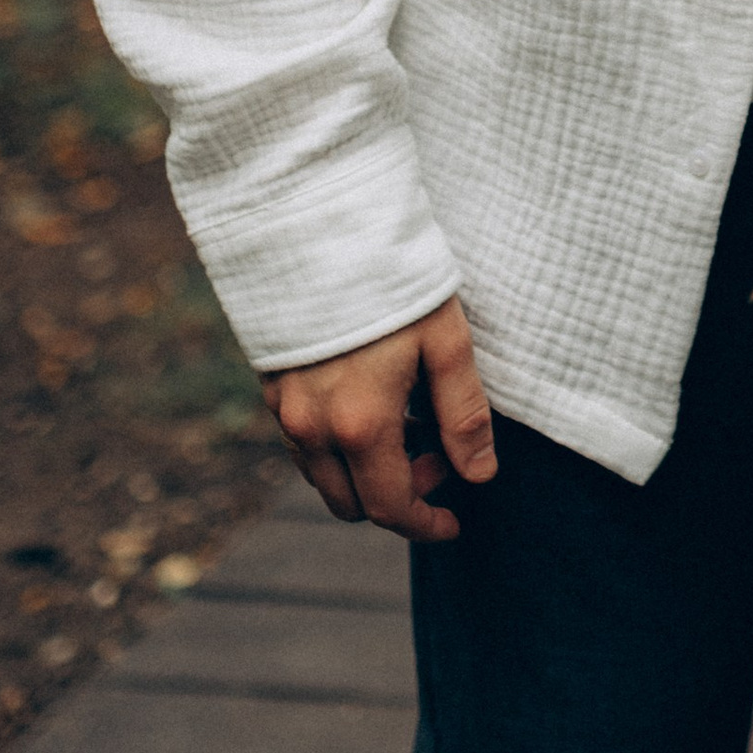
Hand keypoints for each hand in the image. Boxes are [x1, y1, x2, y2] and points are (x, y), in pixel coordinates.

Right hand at [261, 296, 495, 543]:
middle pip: (351, 504)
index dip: (426, 525)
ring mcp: (284, 411)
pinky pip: (303, 445)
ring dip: (366, 473)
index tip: (454, 522)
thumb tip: (481, 475)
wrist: (320, 227)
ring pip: (324, 477)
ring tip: (410, 422)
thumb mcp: (446, 343)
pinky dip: (339, 448)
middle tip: (437, 454)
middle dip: (397, 498)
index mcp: (360, 425)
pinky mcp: (271, 387)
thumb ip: (464, 415)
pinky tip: (372, 404)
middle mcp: (312, 429)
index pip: (391, 508)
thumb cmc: (394, 281)